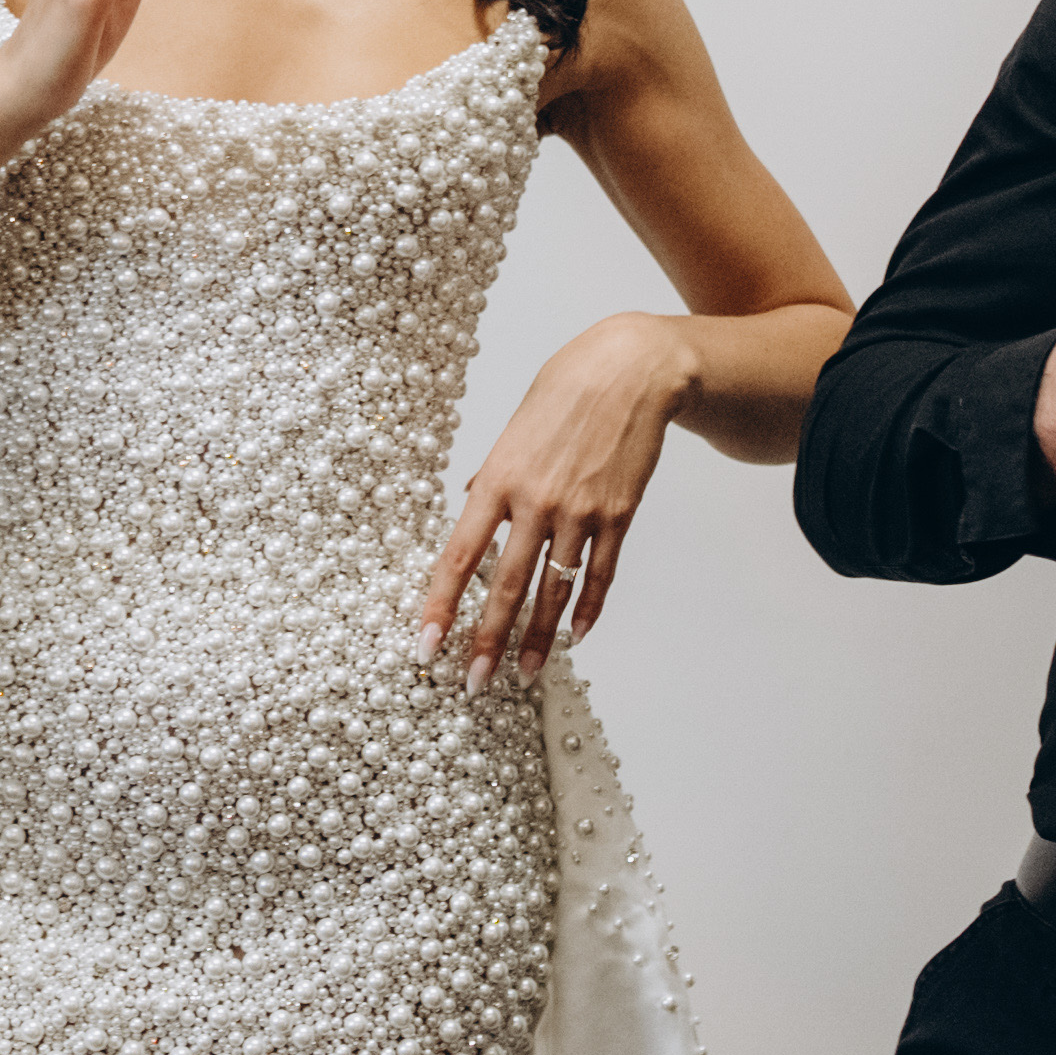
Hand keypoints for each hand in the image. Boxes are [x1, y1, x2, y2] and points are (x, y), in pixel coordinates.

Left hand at [420, 316, 692, 686]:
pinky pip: (600, 573)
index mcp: (497, 479)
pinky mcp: (618, 515)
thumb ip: (490, 478)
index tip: (426, 646)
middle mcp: (536, 502)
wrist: (629, 371)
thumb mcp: (510, 431)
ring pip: (554, 591)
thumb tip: (470, 509)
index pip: (459, 557)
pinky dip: (588, 608)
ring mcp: (580, 512)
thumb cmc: (563, 394)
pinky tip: (576, 636)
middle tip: (473, 683)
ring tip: (525, 675)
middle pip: (506, 587)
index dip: (440, 606)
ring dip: (538, 640)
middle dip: (486, 642)